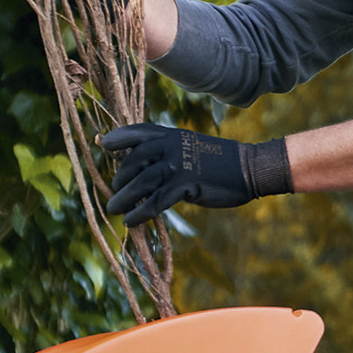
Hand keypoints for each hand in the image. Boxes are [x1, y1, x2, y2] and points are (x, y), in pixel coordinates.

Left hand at [99, 122, 291, 224]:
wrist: (248, 168)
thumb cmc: (220, 161)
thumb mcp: (191, 147)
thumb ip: (168, 152)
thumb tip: (144, 169)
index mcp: (171, 135)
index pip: (137, 132)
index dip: (118, 137)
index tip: (104, 144)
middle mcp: (171, 146)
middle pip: (134, 160)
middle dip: (120, 177)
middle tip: (114, 191)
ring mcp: (178, 165)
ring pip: (141, 182)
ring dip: (124, 197)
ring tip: (113, 209)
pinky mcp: (186, 185)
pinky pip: (156, 201)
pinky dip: (140, 212)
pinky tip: (130, 220)